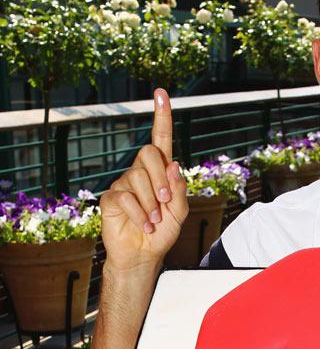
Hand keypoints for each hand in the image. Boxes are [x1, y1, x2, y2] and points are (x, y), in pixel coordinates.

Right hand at [99, 88, 187, 271]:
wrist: (144, 255)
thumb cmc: (162, 232)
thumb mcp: (180, 213)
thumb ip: (179, 189)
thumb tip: (173, 164)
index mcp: (160, 172)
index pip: (160, 140)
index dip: (162, 117)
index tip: (161, 93)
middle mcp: (140, 173)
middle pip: (148, 153)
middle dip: (161, 178)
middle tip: (164, 202)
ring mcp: (124, 184)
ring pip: (137, 177)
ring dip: (151, 203)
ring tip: (154, 220)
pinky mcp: (110, 198)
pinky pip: (125, 197)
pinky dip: (139, 215)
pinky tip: (144, 225)